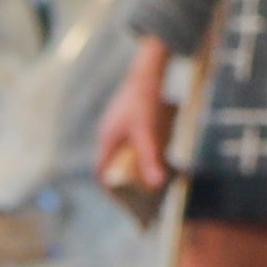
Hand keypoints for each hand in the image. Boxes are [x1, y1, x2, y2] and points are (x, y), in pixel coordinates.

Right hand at [91, 41, 178, 206]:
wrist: (149, 66)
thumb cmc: (144, 98)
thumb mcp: (148, 132)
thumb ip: (150, 158)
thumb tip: (156, 185)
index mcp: (107, 138)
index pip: (102, 171)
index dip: (111, 188)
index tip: (124, 200)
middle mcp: (111, 132)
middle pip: (116, 163)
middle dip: (129, 178)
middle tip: (146, 193)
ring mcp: (121, 124)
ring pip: (128, 151)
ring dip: (140, 163)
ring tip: (157, 175)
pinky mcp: (133, 116)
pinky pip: (137, 139)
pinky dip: (148, 148)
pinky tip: (164, 150)